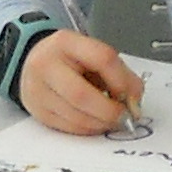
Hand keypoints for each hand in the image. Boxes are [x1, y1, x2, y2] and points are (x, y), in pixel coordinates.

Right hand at [20, 31, 144, 136]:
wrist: (37, 64)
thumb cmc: (72, 61)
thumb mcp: (95, 56)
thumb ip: (121, 75)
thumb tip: (134, 103)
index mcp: (66, 43)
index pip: (102, 58)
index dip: (121, 81)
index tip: (131, 96)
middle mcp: (46, 64)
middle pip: (81, 93)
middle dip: (109, 110)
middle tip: (124, 116)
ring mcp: (37, 90)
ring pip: (74, 115)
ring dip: (100, 123)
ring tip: (111, 120)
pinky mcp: (37, 111)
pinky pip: (68, 127)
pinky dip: (88, 129)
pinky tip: (96, 123)